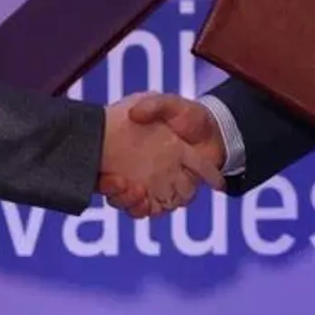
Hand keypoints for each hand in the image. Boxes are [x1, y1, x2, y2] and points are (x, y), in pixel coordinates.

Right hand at [97, 94, 222, 216]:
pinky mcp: (171, 196)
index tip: (104, 171)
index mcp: (128, 149)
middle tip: (121, 183)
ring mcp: (153, 186)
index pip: (102, 167)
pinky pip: (156, 210)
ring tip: (138, 193)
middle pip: (114, 191)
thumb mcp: (169, 104)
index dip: (98, 174)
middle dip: (113, 192)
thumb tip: (133, 114)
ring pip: (132, 205)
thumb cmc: (187, 116)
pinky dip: (152, 210)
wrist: (216, 131)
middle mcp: (136, 172)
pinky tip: (153, 203)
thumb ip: (154, 105)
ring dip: (131, 203)